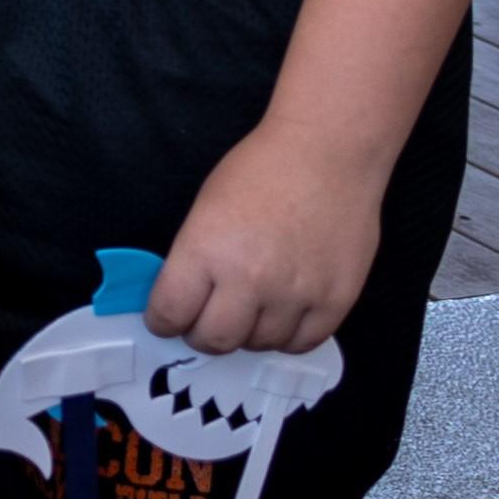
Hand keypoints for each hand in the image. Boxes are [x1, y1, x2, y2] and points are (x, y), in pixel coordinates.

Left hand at [151, 125, 386, 353]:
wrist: (326, 154)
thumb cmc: (260, 170)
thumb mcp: (204, 208)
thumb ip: (194, 259)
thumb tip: (183, 299)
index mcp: (206, 250)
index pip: (170, 313)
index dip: (163, 321)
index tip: (167, 319)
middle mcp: (250, 279)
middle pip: (214, 340)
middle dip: (201, 335)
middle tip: (205, 321)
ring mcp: (296, 294)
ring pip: (259, 345)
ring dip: (247, 334)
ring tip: (248, 311)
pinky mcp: (335, 300)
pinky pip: (302, 343)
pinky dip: (286, 337)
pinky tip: (280, 318)